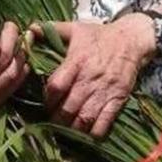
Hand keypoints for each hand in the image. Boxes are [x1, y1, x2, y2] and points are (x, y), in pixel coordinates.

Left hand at [35, 15, 156, 138]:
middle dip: (57, 118)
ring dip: (72, 128)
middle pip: (68, 108)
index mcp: (77, 61)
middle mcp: (89, 79)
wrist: (132, 39)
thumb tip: (29, 29)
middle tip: (53, 120)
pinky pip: (104, 123)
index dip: (48, 99)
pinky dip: (93, 133)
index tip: (46, 102)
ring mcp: (104, 91)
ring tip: (66, 128)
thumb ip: (51, 29)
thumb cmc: (100, 35)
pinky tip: (86, 133)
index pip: (56, 86)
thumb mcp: (76, 28)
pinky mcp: (117, 99)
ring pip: (84, 119)